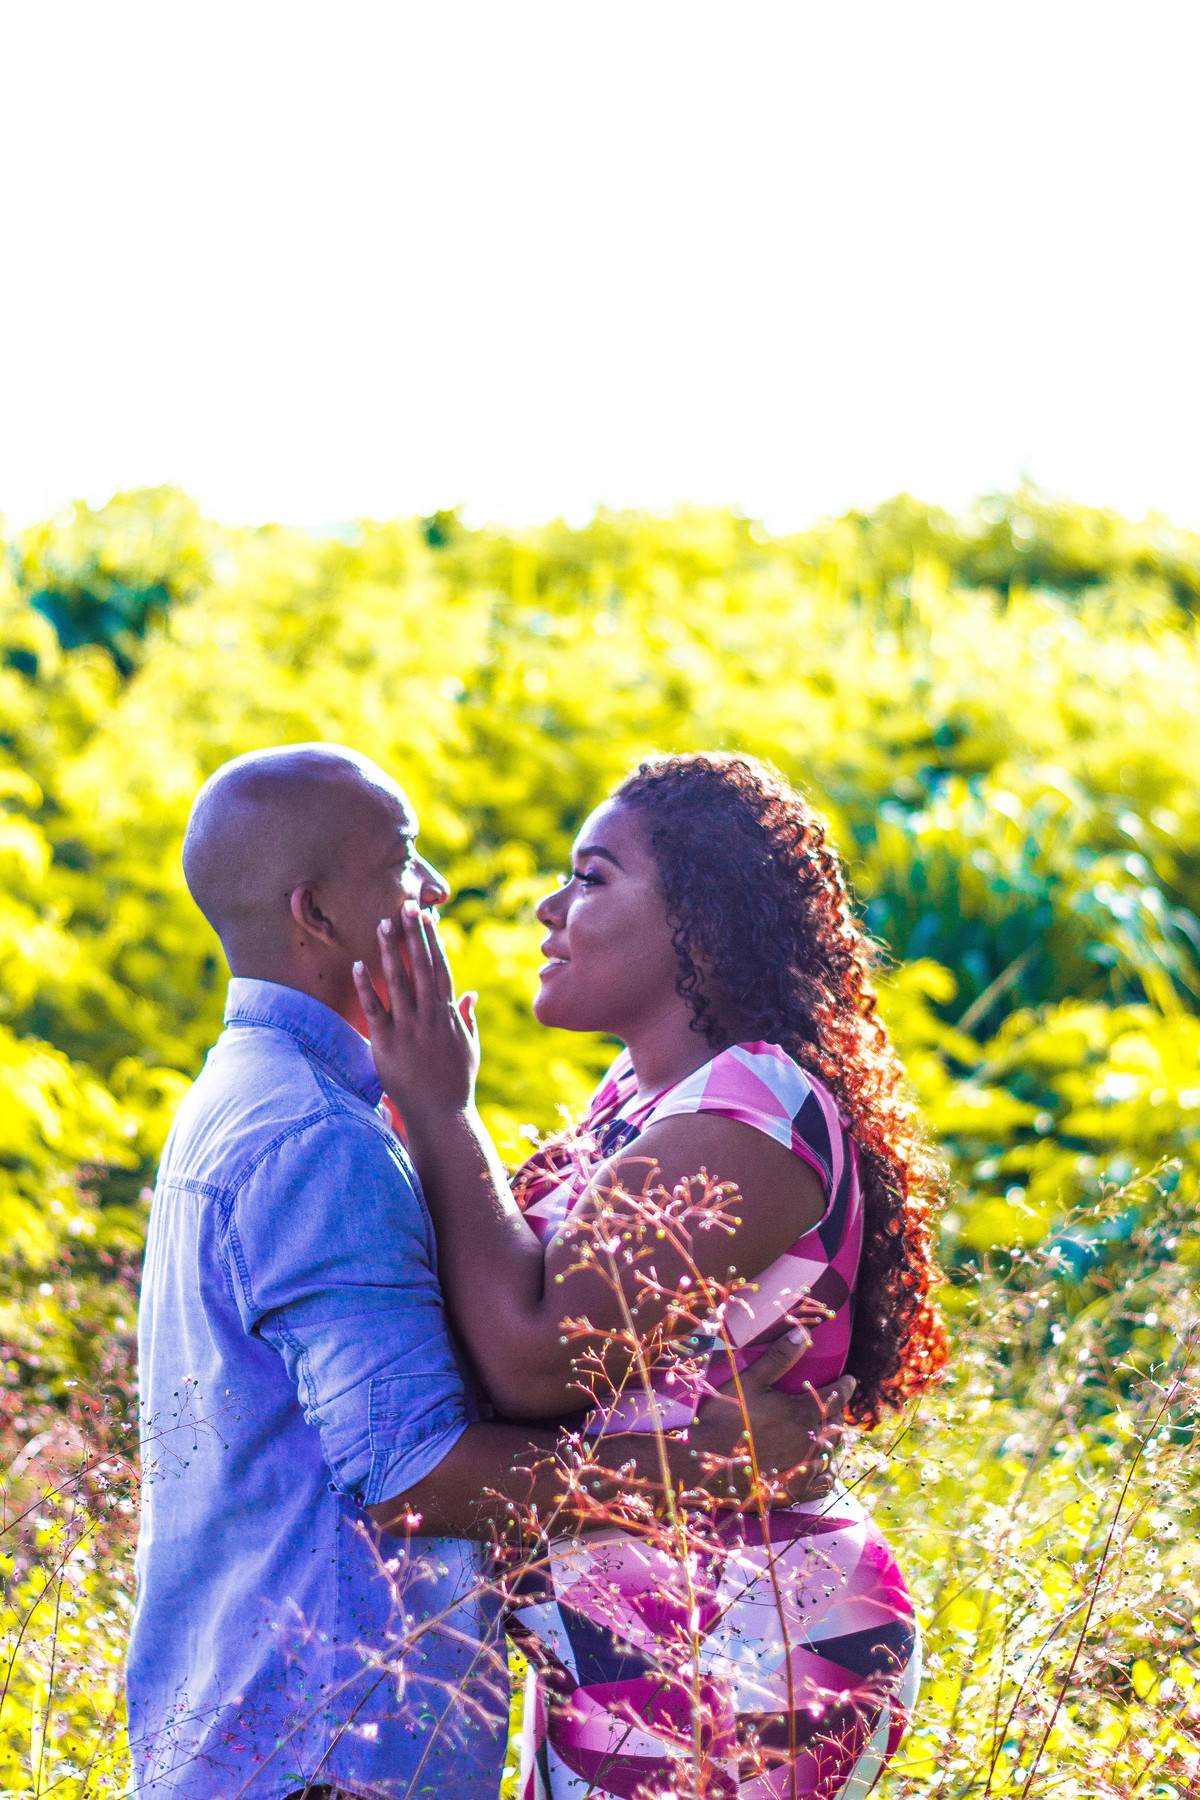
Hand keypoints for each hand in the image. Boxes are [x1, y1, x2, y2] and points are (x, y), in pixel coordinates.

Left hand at [353, 904, 480, 1118]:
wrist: (441, 1116)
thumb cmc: (455, 1083)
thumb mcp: (468, 1047)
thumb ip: (466, 1018)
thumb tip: (469, 994)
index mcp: (448, 1014)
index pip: (440, 968)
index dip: (432, 941)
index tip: (426, 918)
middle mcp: (429, 1016)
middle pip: (420, 967)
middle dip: (413, 935)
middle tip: (406, 906)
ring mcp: (409, 1029)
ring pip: (398, 982)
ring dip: (390, 951)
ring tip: (383, 924)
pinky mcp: (387, 1044)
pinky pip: (375, 1010)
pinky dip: (367, 986)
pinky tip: (358, 964)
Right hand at [688, 1329, 853, 1506]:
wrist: (705, 1461)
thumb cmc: (726, 1416)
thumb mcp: (749, 1380)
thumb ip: (779, 1357)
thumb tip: (803, 1332)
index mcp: (801, 1413)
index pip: (836, 1396)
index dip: (846, 1386)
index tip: (851, 1380)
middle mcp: (809, 1442)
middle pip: (836, 1425)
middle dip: (836, 1413)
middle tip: (832, 1405)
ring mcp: (803, 1469)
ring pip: (832, 1453)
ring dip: (832, 1440)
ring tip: (827, 1433)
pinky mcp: (795, 1490)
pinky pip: (823, 1483)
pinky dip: (826, 1472)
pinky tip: (821, 1466)